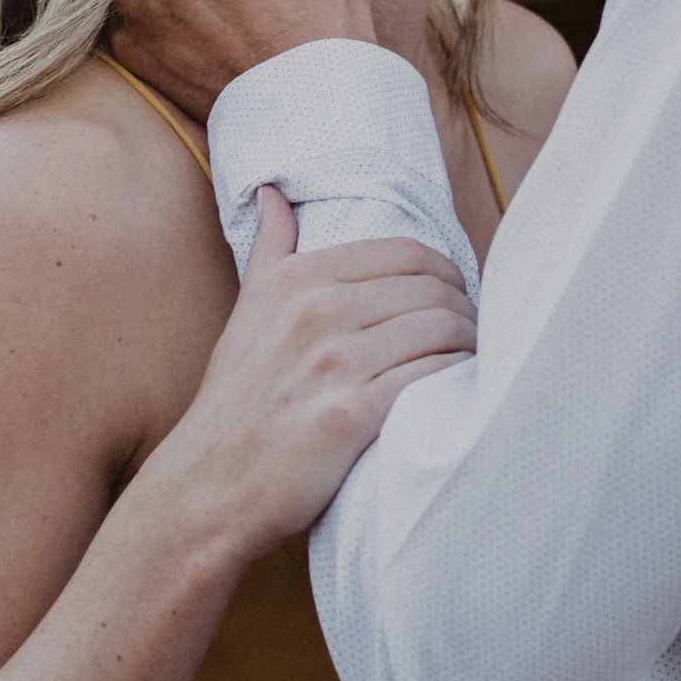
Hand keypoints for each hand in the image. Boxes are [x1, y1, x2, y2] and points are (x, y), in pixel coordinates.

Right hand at [138, 188, 474, 559]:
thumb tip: (275, 193)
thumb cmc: (235, 402)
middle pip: (432, 288)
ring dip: (469, 344)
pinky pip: (431, 377)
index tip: (455, 296)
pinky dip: (457, 379)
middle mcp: (317, 310)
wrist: (207, 487)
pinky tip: (459, 390)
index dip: (445, 273)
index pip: (406, 252)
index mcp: (298, 278)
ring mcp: (335, 362)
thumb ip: (271, 249)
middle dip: (465, 308)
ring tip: (472, 360)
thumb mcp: (245, 311)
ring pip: (440, 328)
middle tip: (473, 332)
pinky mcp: (351, 415)